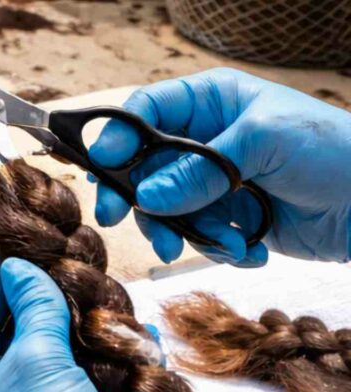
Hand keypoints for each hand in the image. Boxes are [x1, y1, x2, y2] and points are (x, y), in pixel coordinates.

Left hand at [0, 256, 152, 391]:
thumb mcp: (35, 362)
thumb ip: (32, 310)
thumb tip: (17, 268)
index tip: (17, 249)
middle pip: (18, 333)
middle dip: (46, 300)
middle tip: (71, 267)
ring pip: (59, 356)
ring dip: (84, 327)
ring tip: (106, 295)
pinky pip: (90, 382)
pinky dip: (112, 359)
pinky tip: (138, 337)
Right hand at [89, 68, 350, 265]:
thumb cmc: (332, 151)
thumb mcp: (263, 145)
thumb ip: (200, 170)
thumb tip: (146, 197)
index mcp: (210, 102)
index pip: (145, 113)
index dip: (117, 138)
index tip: (104, 168)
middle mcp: (204, 139)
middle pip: (142, 167)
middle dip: (136, 196)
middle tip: (119, 218)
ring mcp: (213, 181)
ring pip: (164, 209)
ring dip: (181, 231)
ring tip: (214, 244)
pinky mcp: (226, 218)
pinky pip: (196, 235)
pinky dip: (216, 247)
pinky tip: (247, 248)